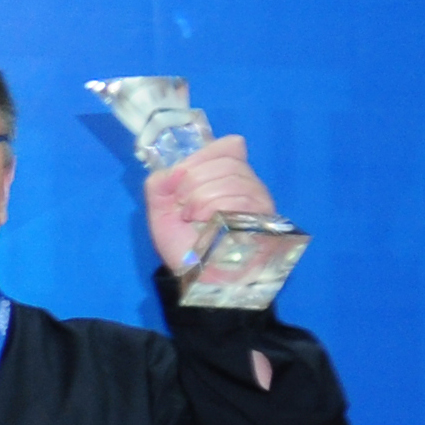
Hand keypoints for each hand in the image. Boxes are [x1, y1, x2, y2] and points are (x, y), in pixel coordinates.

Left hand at [146, 132, 277, 275]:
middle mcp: (249, 185)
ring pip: (232, 177)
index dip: (201, 156)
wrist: (197, 278)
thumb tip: (173, 170)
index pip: (229, 146)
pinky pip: (240, 197)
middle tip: (183, 205)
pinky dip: (214, 206)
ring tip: (193, 218)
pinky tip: (205, 222)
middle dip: (193, 180)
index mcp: (227, 177)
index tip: (179, 179)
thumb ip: (159, 183)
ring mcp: (260, 201)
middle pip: (227, 160)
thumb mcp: (160, 210)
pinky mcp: (264, 219)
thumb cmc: (184, 246)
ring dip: (201, 196)